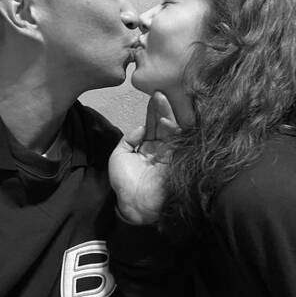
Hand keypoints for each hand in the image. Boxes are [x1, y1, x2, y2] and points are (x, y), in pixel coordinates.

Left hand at [109, 92, 180, 224]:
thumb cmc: (124, 183)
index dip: (152, 112)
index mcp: (147, 149)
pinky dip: (172, 128)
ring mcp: (169, 154)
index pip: (151, 125)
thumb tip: (141, 127)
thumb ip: (128, 139)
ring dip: (166, 113)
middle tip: (159, 91)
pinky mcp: (176, 160)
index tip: (152, 96)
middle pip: (162, 124)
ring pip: (170, 129)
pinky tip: (166, 117)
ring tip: (162, 97)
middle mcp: (160, 149)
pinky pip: (176, 141)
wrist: (134, 205)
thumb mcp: (119, 156)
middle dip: (161, 108)